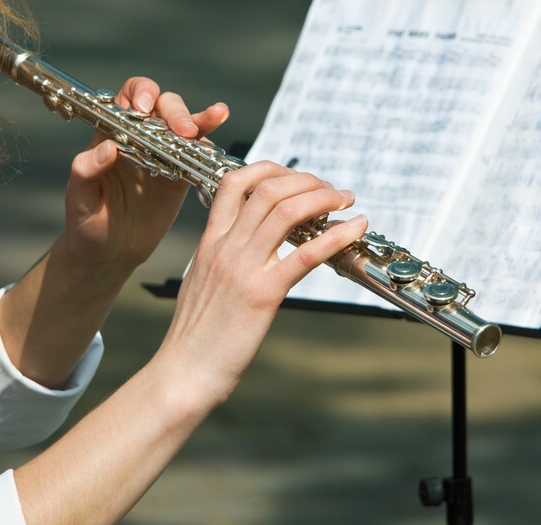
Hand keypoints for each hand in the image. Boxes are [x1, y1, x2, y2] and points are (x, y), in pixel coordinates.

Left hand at [61, 77, 228, 269]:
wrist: (108, 254)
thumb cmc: (85, 223)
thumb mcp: (78, 199)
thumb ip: (85, 171)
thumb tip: (107, 148)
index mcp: (112, 134)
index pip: (128, 98)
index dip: (140, 94)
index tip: (144, 110)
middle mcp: (140, 138)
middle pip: (163, 106)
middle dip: (175, 111)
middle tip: (182, 131)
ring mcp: (163, 155)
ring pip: (185, 125)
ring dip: (199, 120)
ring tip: (212, 119)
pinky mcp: (180, 177)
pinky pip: (198, 157)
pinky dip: (209, 148)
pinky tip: (215, 147)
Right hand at [154, 161, 368, 405]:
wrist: (183, 372)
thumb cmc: (195, 337)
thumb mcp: (202, 283)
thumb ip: (223, 259)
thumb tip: (249, 250)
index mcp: (210, 242)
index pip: (234, 182)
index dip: (270, 169)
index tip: (296, 177)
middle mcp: (225, 247)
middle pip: (268, 189)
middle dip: (307, 180)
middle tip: (331, 191)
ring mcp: (243, 268)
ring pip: (287, 211)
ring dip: (324, 198)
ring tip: (346, 201)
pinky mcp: (263, 294)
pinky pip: (305, 255)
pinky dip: (337, 236)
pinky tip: (356, 228)